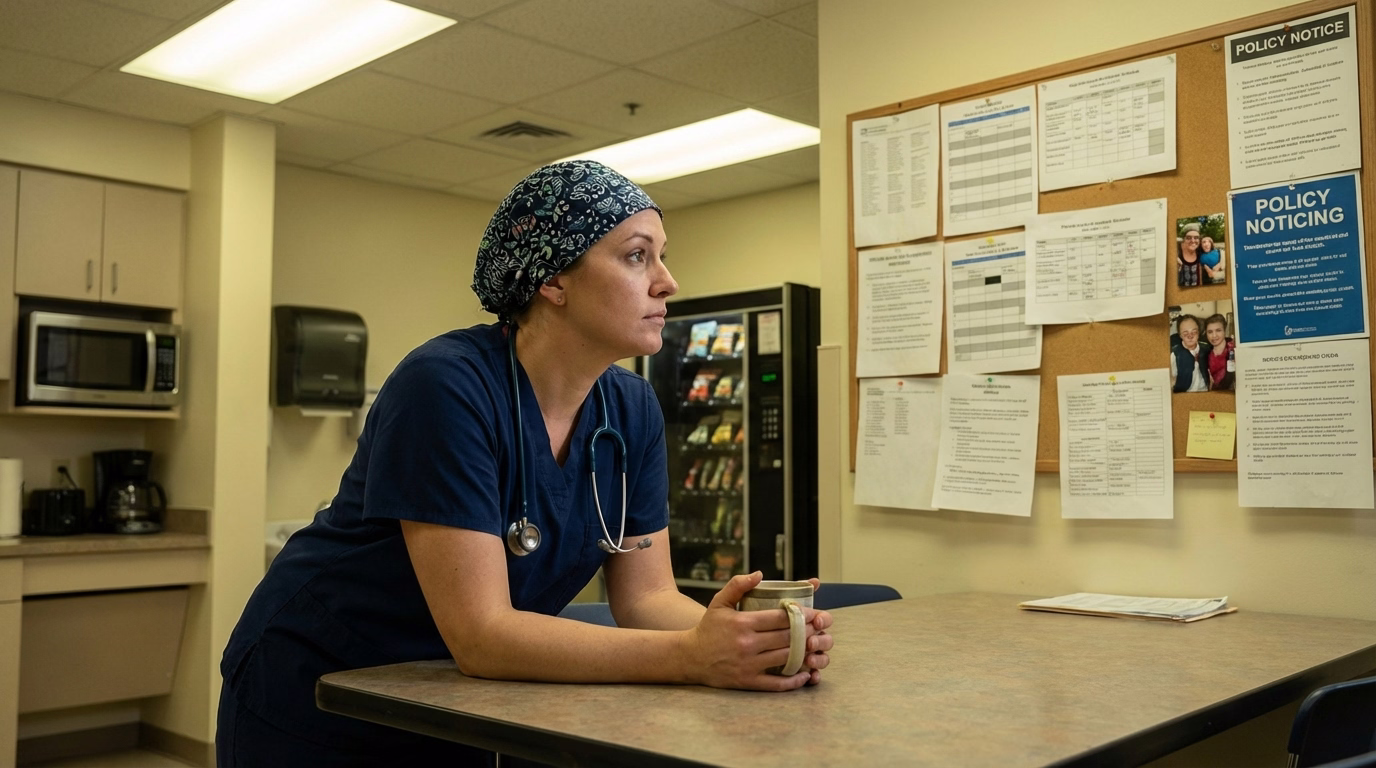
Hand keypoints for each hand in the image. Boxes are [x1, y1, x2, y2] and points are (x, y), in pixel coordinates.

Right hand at [681, 572, 830, 690]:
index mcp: (743, 623)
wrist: (690, 657)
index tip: (814, 612)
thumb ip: (738, 585)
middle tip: (821, 628)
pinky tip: (805, 674)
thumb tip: (759, 574)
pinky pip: (776, 684)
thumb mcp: (719, 602)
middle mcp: (747, 644)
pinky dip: (793, 681)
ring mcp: (748, 665)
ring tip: (816, 647)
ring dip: (805, 653)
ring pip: (785, 658)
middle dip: (808, 632)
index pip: (780, 618)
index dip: (801, 615)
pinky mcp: (748, 681)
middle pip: (787, 637)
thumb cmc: (708, 628)